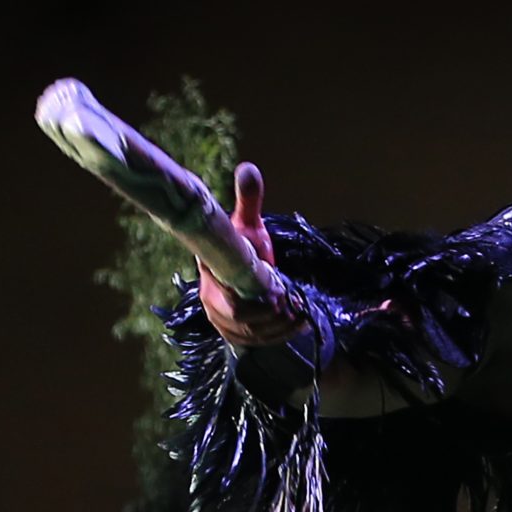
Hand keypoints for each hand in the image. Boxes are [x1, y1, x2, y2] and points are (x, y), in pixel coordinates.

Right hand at [199, 163, 303, 347]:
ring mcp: (222, 323)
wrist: (239, 267)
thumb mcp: (247, 224)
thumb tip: (248, 169)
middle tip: (294, 303)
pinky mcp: (235, 334)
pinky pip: (256, 342)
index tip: (281, 291)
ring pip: (252, 335)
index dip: (259, 302)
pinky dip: (279, 336)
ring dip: (279, 327)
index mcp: (210, 280)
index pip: (232, 304)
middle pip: (244, 323)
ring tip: (300, 313)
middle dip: (272, 315)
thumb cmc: (243, 245)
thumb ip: (248, 201)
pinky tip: (297, 323)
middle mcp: (212, 305)